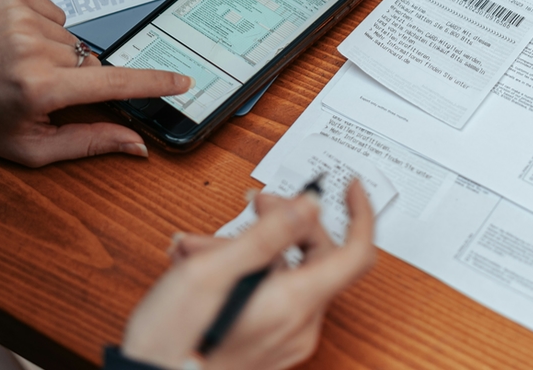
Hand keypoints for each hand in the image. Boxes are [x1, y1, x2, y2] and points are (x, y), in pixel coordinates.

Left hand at [0, 0, 191, 166]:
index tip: (182, 81)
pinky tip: (16, 41)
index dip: (153, 83)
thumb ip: (89, 143)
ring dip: (58, 53)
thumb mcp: (32, 147)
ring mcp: (22, 17)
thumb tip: (136, 144)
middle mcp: (33, 49)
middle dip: (79, 77)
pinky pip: (55, 13)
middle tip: (40, 87)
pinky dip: (44, 28)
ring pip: (73, 39)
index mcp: (40, 89)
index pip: (114, 84)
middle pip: (92, 62)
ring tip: (21, 64)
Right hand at [121, 180, 376, 369]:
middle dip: (286, 221)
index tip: (350, 187)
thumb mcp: (213, 270)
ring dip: (252, 247)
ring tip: (200, 245)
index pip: (356, 252)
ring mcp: (287, 338)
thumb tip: (310, 205)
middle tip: (254, 202)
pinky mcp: (270, 344)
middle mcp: (300, 324)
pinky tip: (207, 266)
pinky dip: (247, 272)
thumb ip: (268, 234)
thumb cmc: (173, 338)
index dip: (359, 213)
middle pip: (319, 257)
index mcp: (295, 302)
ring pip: (288, 274)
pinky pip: (274, 295)